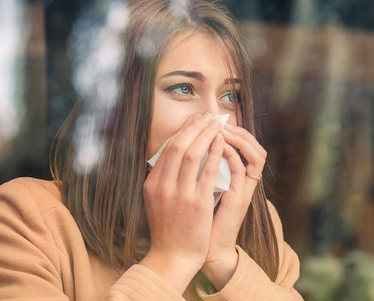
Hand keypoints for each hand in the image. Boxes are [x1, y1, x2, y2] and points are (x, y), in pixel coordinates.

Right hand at [140, 113, 224, 293]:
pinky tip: (221, 142)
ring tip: (216, 123)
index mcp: (152, 184)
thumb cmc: (167, 230)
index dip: (182, 131)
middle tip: (207, 116)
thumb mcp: (155, 201)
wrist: (172, 257)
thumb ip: (161, 180)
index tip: (194, 121)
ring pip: (192, 154)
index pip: (167, 149)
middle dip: (194, 127)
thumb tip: (169, 157)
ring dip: (205, 134)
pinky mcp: (197, 203)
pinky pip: (207, 171)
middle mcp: (163, 186)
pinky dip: (214, 153)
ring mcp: (180, 194)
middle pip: (178, 146)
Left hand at [202, 123, 266, 288]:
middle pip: (253, 145)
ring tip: (220, 126)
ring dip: (238, 137)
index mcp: (233, 178)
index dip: (230, 130)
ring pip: (255, 153)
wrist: (196, 250)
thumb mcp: (195, 189)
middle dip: (236, 129)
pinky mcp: (239, 197)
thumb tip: (181, 147)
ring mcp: (243, 190)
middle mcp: (242, 182)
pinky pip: (242, 169)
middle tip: (216, 118)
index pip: (242, 146)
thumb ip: (196, 170)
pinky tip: (219, 143)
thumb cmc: (193, 221)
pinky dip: (231, 153)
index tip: (210, 120)